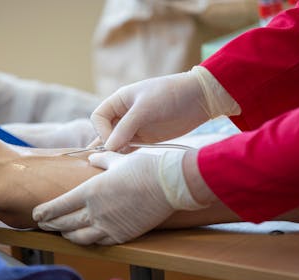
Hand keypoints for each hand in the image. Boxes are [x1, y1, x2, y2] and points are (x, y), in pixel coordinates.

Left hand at [33, 150, 206, 244]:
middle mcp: (95, 211)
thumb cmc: (144, 167)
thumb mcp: (119, 159)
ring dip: (67, 235)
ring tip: (62, 233)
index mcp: (90, 191)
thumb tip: (94, 156)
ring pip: (79, 237)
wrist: (169, 184)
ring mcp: (108, 226)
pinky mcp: (122, 236)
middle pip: (65, 223)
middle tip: (43, 225)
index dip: (44, 212)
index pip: (59, 206)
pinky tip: (85, 238)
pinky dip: (88, 241)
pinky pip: (99, 242)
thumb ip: (102, 160)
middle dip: (51, 224)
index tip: (35, 215)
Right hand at [91, 66, 239, 150]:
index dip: (102, 131)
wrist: (199, 99)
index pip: (99, 118)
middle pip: (104, 132)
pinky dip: (126, 156)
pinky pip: (129, 149)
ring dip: (115, 152)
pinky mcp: (145, 138)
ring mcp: (134, 127)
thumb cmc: (170, 95)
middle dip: (106, 144)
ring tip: (117, 164)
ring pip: (116, 142)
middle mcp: (124, 114)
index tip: (113, 141)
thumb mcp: (145, 108)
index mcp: (119, 101)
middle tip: (113, 157)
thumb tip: (108, 147)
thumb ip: (125, 127)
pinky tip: (126, 165)